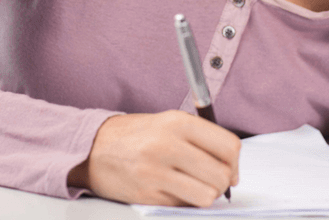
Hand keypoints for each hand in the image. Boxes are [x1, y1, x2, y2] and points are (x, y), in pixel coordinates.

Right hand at [68, 110, 240, 206]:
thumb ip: (201, 139)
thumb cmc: (137, 136)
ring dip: (206, 195)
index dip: (235, 163)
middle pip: (221, 174)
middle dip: (223, 182)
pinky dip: (184, 201)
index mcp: (178, 122)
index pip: (228, 146)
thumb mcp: (169, 123)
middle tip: (214, 181)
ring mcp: (156, 171)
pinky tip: (172, 189)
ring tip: (195, 187)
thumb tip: (232, 166)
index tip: (231, 170)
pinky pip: (183, 205)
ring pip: (206, 195)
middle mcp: (168, 144)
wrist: (92, 148)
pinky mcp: (147, 194)